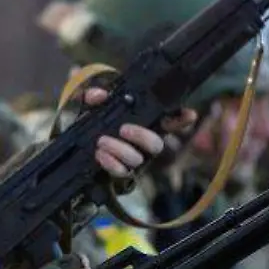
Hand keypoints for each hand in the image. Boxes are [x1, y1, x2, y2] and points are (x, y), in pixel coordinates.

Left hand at [78, 86, 192, 177]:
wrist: (77, 145)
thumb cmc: (92, 121)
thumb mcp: (92, 105)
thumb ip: (94, 96)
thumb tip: (99, 95)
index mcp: (144, 123)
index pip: (170, 121)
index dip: (182, 118)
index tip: (190, 114)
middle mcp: (143, 144)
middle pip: (157, 145)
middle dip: (142, 137)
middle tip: (124, 128)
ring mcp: (134, 160)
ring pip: (138, 160)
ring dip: (120, 150)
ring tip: (102, 141)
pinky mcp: (120, 172)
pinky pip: (122, 172)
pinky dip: (111, 163)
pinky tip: (100, 154)